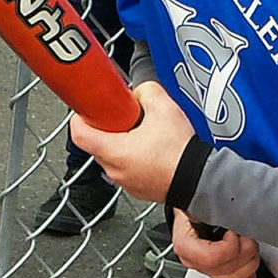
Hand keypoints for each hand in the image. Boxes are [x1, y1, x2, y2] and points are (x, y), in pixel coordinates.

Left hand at [69, 81, 195, 202]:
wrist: (198, 178)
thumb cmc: (179, 152)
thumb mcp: (163, 107)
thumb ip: (146, 91)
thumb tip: (139, 92)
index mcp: (114, 151)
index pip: (79, 134)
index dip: (81, 116)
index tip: (88, 108)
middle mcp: (114, 170)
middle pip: (97, 143)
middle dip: (107, 126)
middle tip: (122, 115)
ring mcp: (125, 181)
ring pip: (112, 156)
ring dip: (121, 141)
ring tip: (142, 131)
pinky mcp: (137, 187)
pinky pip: (126, 167)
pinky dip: (132, 156)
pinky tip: (151, 147)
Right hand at [171, 209, 261, 277]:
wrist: (192, 209)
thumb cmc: (198, 203)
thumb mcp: (203, 200)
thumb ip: (215, 204)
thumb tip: (232, 200)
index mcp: (186, 244)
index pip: (212, 257)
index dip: (230, 246)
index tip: (232, 231)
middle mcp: (195, 262)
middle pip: (227, 271)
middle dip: (245, 250)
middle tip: (244, 233)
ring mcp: (207, 271)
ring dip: (249, 259)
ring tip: (247, 241)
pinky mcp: (220, 276)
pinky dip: (249, 277)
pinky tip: (248, 261)